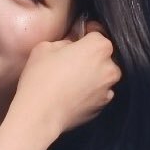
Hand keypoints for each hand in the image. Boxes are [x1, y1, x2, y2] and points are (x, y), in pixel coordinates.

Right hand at [13, 17, 121, 140]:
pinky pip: (99, 94)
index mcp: (99, 47)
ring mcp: (107, 89)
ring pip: (103, 77)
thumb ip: (64, 42)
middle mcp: (109, 67)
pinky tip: (73, 95)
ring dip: (92, 76)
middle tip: (71, 63)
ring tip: (72, 82)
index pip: (98, 34)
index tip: (78, 39)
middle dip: (91, 58)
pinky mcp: (102, 107)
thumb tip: (70, 46)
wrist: (39, 115)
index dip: (86, 35)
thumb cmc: (40, 78)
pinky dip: (90, 93)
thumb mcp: (45, 47)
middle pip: (104, 57)